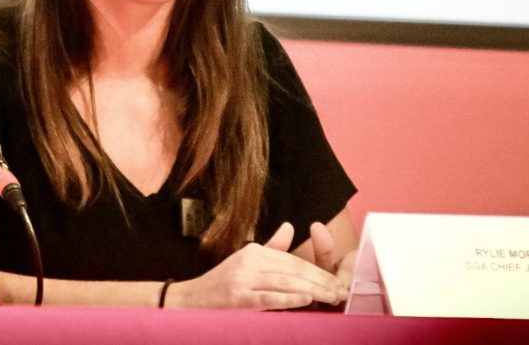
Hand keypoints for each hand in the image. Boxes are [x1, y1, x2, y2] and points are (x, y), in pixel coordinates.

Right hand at [165, 222, 348, 309]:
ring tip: (331, 297)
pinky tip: (306, 299)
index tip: (336, 281)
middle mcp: (249, 261)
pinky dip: (288, 299)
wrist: (188, 302)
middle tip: (341, 291)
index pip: (292, 261)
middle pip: (292, 270)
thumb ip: (271, 247)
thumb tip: (290, 227)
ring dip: (312, 290)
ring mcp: (242, 278)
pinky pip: (267, 297)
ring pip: (284, 282)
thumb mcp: (246, 262)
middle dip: (320, 281)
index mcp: (255, 252)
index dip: (317, 271)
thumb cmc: (219, 286)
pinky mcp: (237, 296)